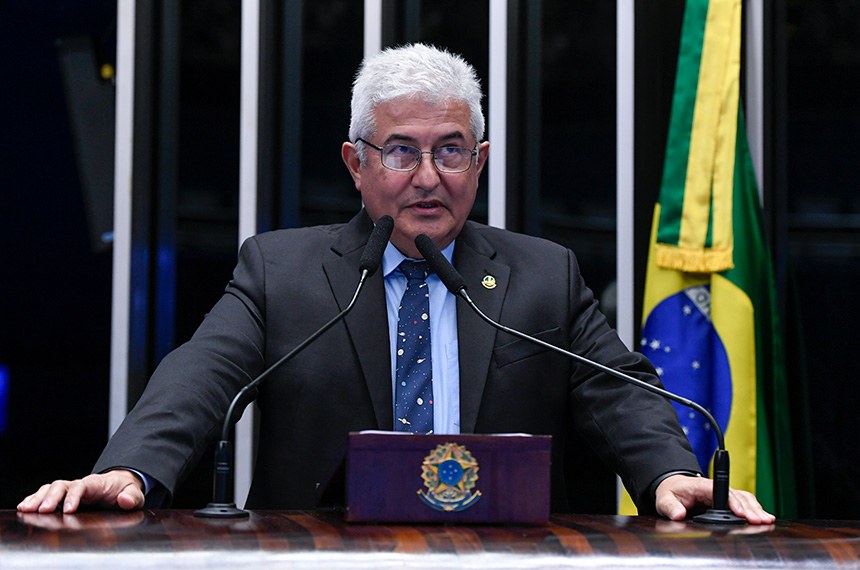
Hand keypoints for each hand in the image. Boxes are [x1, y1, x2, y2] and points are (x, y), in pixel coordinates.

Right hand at [17, 470, 144, 513]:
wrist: (121, 485)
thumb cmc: (126, 490)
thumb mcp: (134, 494)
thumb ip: (132, 497)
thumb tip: (124, 500)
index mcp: (97, 483)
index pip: (82, 486)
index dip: (74, 496)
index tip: (68, 509)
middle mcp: (81, 484)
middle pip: (61, 485)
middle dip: (51, 497)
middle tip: (42, 511)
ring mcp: (71, 489)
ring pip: (51, 489)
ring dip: (38, 498)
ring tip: (26, 509)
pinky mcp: (64, 496)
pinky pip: (47, 494)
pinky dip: (35, 498)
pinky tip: (25, 507)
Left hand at [654, 474, 775, 523]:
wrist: (674, 487)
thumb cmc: (672, 492)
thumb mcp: (664, 499)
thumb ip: (670, 507)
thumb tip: (678, 514)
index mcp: (702, 485)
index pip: (720, 492)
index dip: (732, 502)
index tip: (741, 514)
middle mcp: (715, 488)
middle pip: (737, 496)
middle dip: (749, 508)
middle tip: (760, 520)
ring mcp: (723, 493)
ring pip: (744, 498)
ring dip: (755, 508)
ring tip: (766, 520)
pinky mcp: (728, 499)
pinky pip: (744, 502)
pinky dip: (755, 509)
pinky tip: (764, 518)